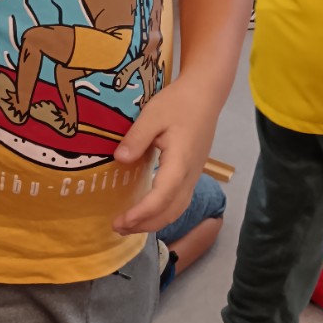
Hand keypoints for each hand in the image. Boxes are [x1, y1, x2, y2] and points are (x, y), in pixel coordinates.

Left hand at [111, 77, 216, 234]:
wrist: (205, 94)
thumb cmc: (178, 102)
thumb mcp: (153, 114)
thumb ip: (136, 138)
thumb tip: (119, 159)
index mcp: (180, 163)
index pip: (161, 198)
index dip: (141, 214)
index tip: (120, 220)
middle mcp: (190, 175)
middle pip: (170, 212)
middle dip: (144, 225)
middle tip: (118, 227)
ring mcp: (194, 175)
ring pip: (177, 209)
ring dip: (154, 221)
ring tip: (130, 224)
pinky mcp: (192, 172)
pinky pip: (179, 201)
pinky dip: (163, 212)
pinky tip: (148, 209)